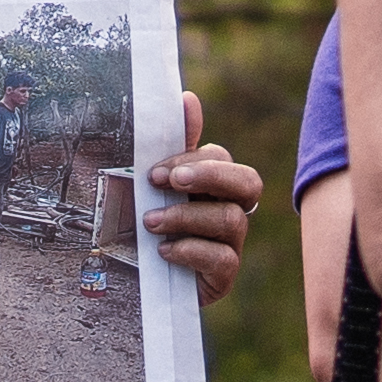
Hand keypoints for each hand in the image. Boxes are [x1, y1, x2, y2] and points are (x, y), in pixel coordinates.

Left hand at [144, 101, 259, 300]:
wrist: (133, 283)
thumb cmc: (143, 227)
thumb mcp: (151, 186)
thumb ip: (173, 146)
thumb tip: (188, 99)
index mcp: (213, 184)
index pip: (221, 158)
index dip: (193, 160)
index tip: (155, 172)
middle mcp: (229, 210)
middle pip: (248, 182)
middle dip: (209, 176)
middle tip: (167, 183)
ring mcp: (230, 244)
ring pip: (231, 219)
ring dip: (185, 216)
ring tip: (150, 223)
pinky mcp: (223, 277)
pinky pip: (223, 259)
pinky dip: (191, 251)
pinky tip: (163, 251)